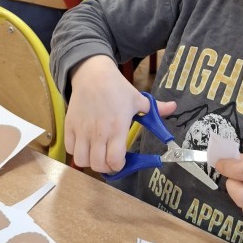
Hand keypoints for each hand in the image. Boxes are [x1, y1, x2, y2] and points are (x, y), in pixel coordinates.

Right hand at [66, 55, 175, 173]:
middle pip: (98, 165)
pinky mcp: (69, 126)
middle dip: (106, 167)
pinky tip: (85, 144)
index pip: (115, 160)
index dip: (119, 167)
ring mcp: (82, 130)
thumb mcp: (139, 99)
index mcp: (117, 127)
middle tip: (110, 160)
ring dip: (90, 161)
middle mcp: (98, 132)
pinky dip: (77, 151)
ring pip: (81, 160)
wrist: (93, 74)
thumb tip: (173, 107)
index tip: (123, 162)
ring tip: (97, 154)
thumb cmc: (117, 87)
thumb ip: (156, 109)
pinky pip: (70, 149)